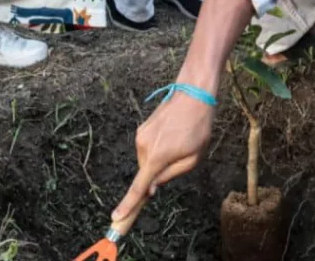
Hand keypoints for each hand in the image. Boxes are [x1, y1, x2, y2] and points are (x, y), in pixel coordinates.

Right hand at [112, 92, 215, 221]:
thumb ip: (170, 175)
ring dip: (160, 159)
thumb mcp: (193, 158)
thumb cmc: (198, 128)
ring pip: (147, 161)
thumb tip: (151, 188)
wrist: (193, 95)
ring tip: (180, 141)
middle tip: (180, 157)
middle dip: (158, 174)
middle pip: (146, 173)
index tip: (117, 218)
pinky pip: (148, 149)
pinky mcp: (141, 130)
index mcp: (157, 157)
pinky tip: (173, 135)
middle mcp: (143, 147)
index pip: (138, 187)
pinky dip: (158, 149)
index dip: (128, 205)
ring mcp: (140, 137)